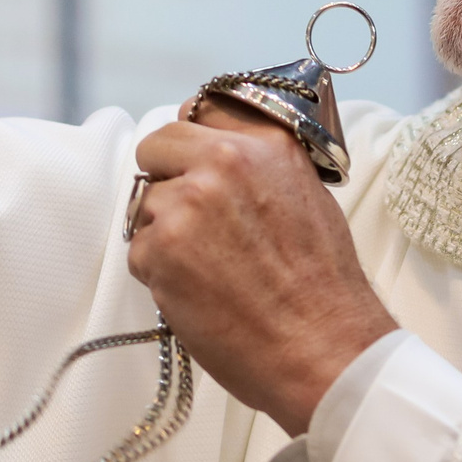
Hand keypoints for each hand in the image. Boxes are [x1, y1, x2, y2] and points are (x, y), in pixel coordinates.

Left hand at [128, 100, 397, 434]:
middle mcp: (223, 162)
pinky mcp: (160, 249)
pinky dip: (160, 275)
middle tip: (192, 222)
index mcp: (264, 144)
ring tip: (210, 270)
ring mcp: (187, 204)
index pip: (197, 113)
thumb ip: (260, 166)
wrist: (322, 349)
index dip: (191, 145)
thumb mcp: (309, 198)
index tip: (193, 164)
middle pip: (155, 147)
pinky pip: (138, 251)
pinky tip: (201, 294)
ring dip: (165, 235)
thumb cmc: (323, 288)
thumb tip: (217, 156)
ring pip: (145, 206)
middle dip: (165, 180)